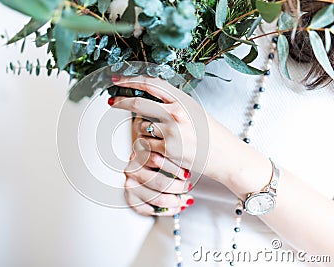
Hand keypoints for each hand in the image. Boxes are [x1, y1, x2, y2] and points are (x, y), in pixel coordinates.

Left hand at [110, 75, 271, 199]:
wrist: (228, 157)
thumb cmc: (213, 135)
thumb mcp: (195, 112)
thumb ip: (173, 105)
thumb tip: (147, 102)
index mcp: (183, 100)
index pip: (152, 84)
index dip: (131, 80)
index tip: (118, 80)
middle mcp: (176, 113)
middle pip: (138, 103)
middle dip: (121, 102)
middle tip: (112, 102)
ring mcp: (171, 131)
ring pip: (141, 127)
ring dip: (144, 132)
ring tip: (163, 140)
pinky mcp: (168, 150)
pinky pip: (145, 145)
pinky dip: (148, 148)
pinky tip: (164, 151)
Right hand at [124, 119, 193, 215]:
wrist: (146, 175)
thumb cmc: (161, 163)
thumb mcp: (165, 152)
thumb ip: (172, 149)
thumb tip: (191, 152)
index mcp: (139, 153)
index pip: (156, 160)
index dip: (175, 168)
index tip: (187, 173)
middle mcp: (131, 169)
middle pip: (159, 182)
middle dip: (179, 187)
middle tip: (188, 186)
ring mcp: (130, 185)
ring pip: (158, 197)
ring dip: (176, 200)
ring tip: (186, 198)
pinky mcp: (131, 200)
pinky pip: (151, 210)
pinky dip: (168, 211)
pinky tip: (177, 207)